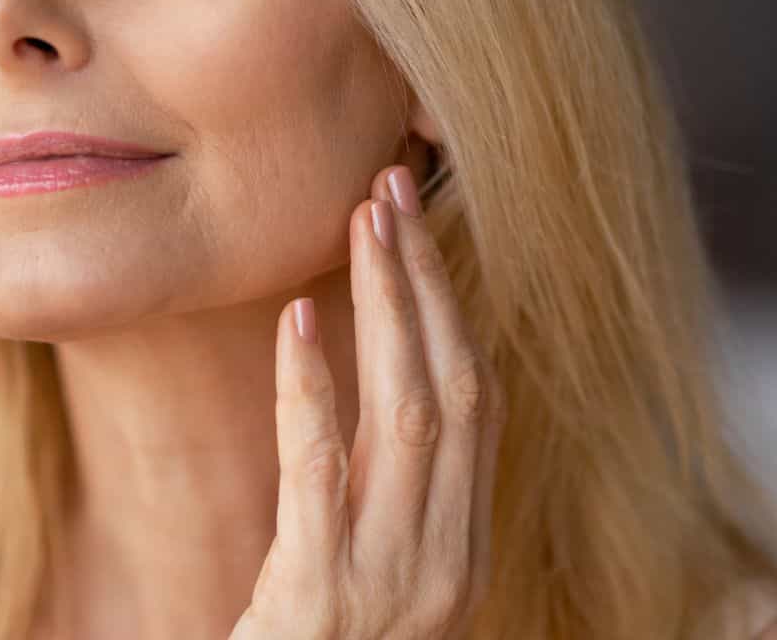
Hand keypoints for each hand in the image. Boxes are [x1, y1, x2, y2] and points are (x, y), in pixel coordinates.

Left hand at [231, 165, 505, 638]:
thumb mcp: (370, 572)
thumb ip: (385, 493)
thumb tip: (375, 385)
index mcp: (462, 547)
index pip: (478, 406)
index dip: (456, 310)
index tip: (421, 229)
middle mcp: (444, 556)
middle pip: (454, 389)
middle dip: (428, 282)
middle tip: (392, 189)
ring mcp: (390, 574)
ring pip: (407, 413)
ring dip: (387, 309)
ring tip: (363, 222)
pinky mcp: (320, 588)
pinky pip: (321, 469)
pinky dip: (312, 389)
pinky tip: (298, 322)